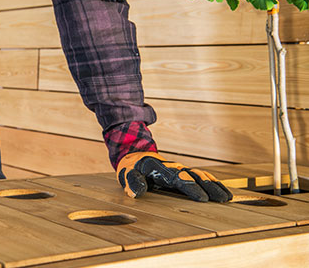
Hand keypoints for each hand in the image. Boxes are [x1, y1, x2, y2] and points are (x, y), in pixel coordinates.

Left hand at [116, 152, 232, 201]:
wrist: (136, 155)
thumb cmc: (132, 168)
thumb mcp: (127, 174)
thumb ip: (132, 182)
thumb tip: (136, 193)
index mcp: (159, 168)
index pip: (177, 178)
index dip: (190, 188)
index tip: (202, 198)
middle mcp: (173, 167)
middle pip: (194, 176)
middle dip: (209, 187)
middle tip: (222, 198)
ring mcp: (180, 169)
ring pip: (200, 176)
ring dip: (214, 185)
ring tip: (227, 197)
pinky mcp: (184, 173)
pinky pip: (200, 177)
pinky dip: (213, 183)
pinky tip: (223, 191)